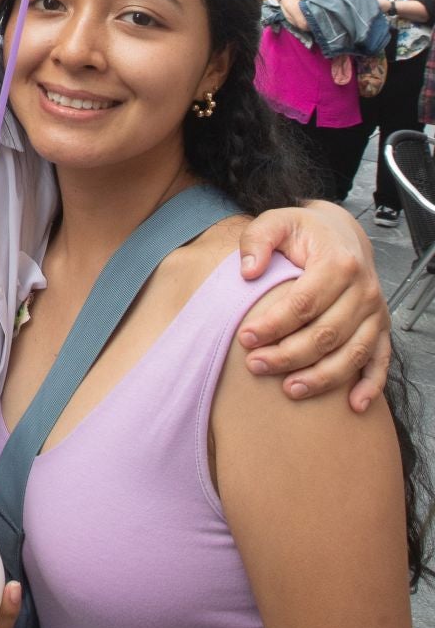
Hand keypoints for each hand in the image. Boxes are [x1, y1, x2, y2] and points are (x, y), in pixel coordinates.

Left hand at [236, 202, 389, 411]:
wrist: (341, 234)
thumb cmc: (304, 232)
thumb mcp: (276, 222)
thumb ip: (258, 240)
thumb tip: (248, 271)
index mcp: (338, 262)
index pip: (303, 302)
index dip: (274, 324)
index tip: (246, 338)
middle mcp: (363, 289)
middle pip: (326, 333)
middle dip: (289, 355)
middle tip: (256, 365)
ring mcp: (375, 312)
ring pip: (352, 353)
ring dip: (321, 377)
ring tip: (289, 390)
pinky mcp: (381, 328)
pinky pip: (380, 361)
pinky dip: (370, 385)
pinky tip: (353, 405)